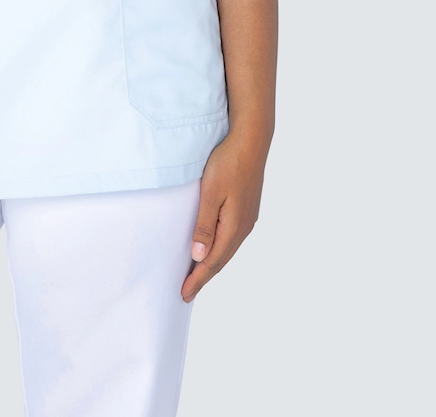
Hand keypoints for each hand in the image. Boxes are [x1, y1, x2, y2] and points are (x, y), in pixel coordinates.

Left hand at [181, 132, 267, 301]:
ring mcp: (247, 218)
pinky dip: (220, 249)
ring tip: (198, 275)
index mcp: (234, 226)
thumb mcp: (211, 193)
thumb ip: (204, 225)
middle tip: (188, 291)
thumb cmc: (228, 163)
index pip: (212, 261)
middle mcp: (244, 227)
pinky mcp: (247, 209)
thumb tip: (199, 256)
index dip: (198, 279)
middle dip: (204, 276)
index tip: (184, 293)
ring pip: (227, 249)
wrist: (251, 142)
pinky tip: (212, 248)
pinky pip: (231, 237)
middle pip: (221, 259)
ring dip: (212, 263)